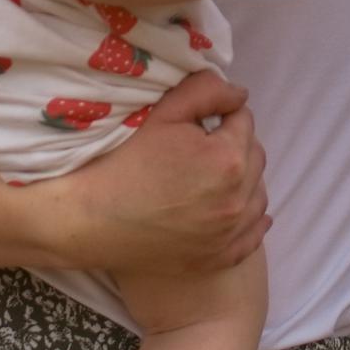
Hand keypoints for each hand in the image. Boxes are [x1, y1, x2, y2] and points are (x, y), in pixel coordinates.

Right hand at [51, 71, 268, 276]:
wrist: (91, 220)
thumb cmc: (123, 161)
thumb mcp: (163, 113)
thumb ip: (206, 91)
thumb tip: (239, 94)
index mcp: (227, 160)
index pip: (244, 121)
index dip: (222, 115)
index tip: (199, 122)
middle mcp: (237, 200)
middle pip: (255, 157)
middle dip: (236, 144)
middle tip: (204, 145)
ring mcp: (229, 234)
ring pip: (258, 195)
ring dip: (245, 180)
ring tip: (215, 176)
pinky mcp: (218, 258)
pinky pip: (252, 237)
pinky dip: (249, 221)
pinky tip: (236, 212)